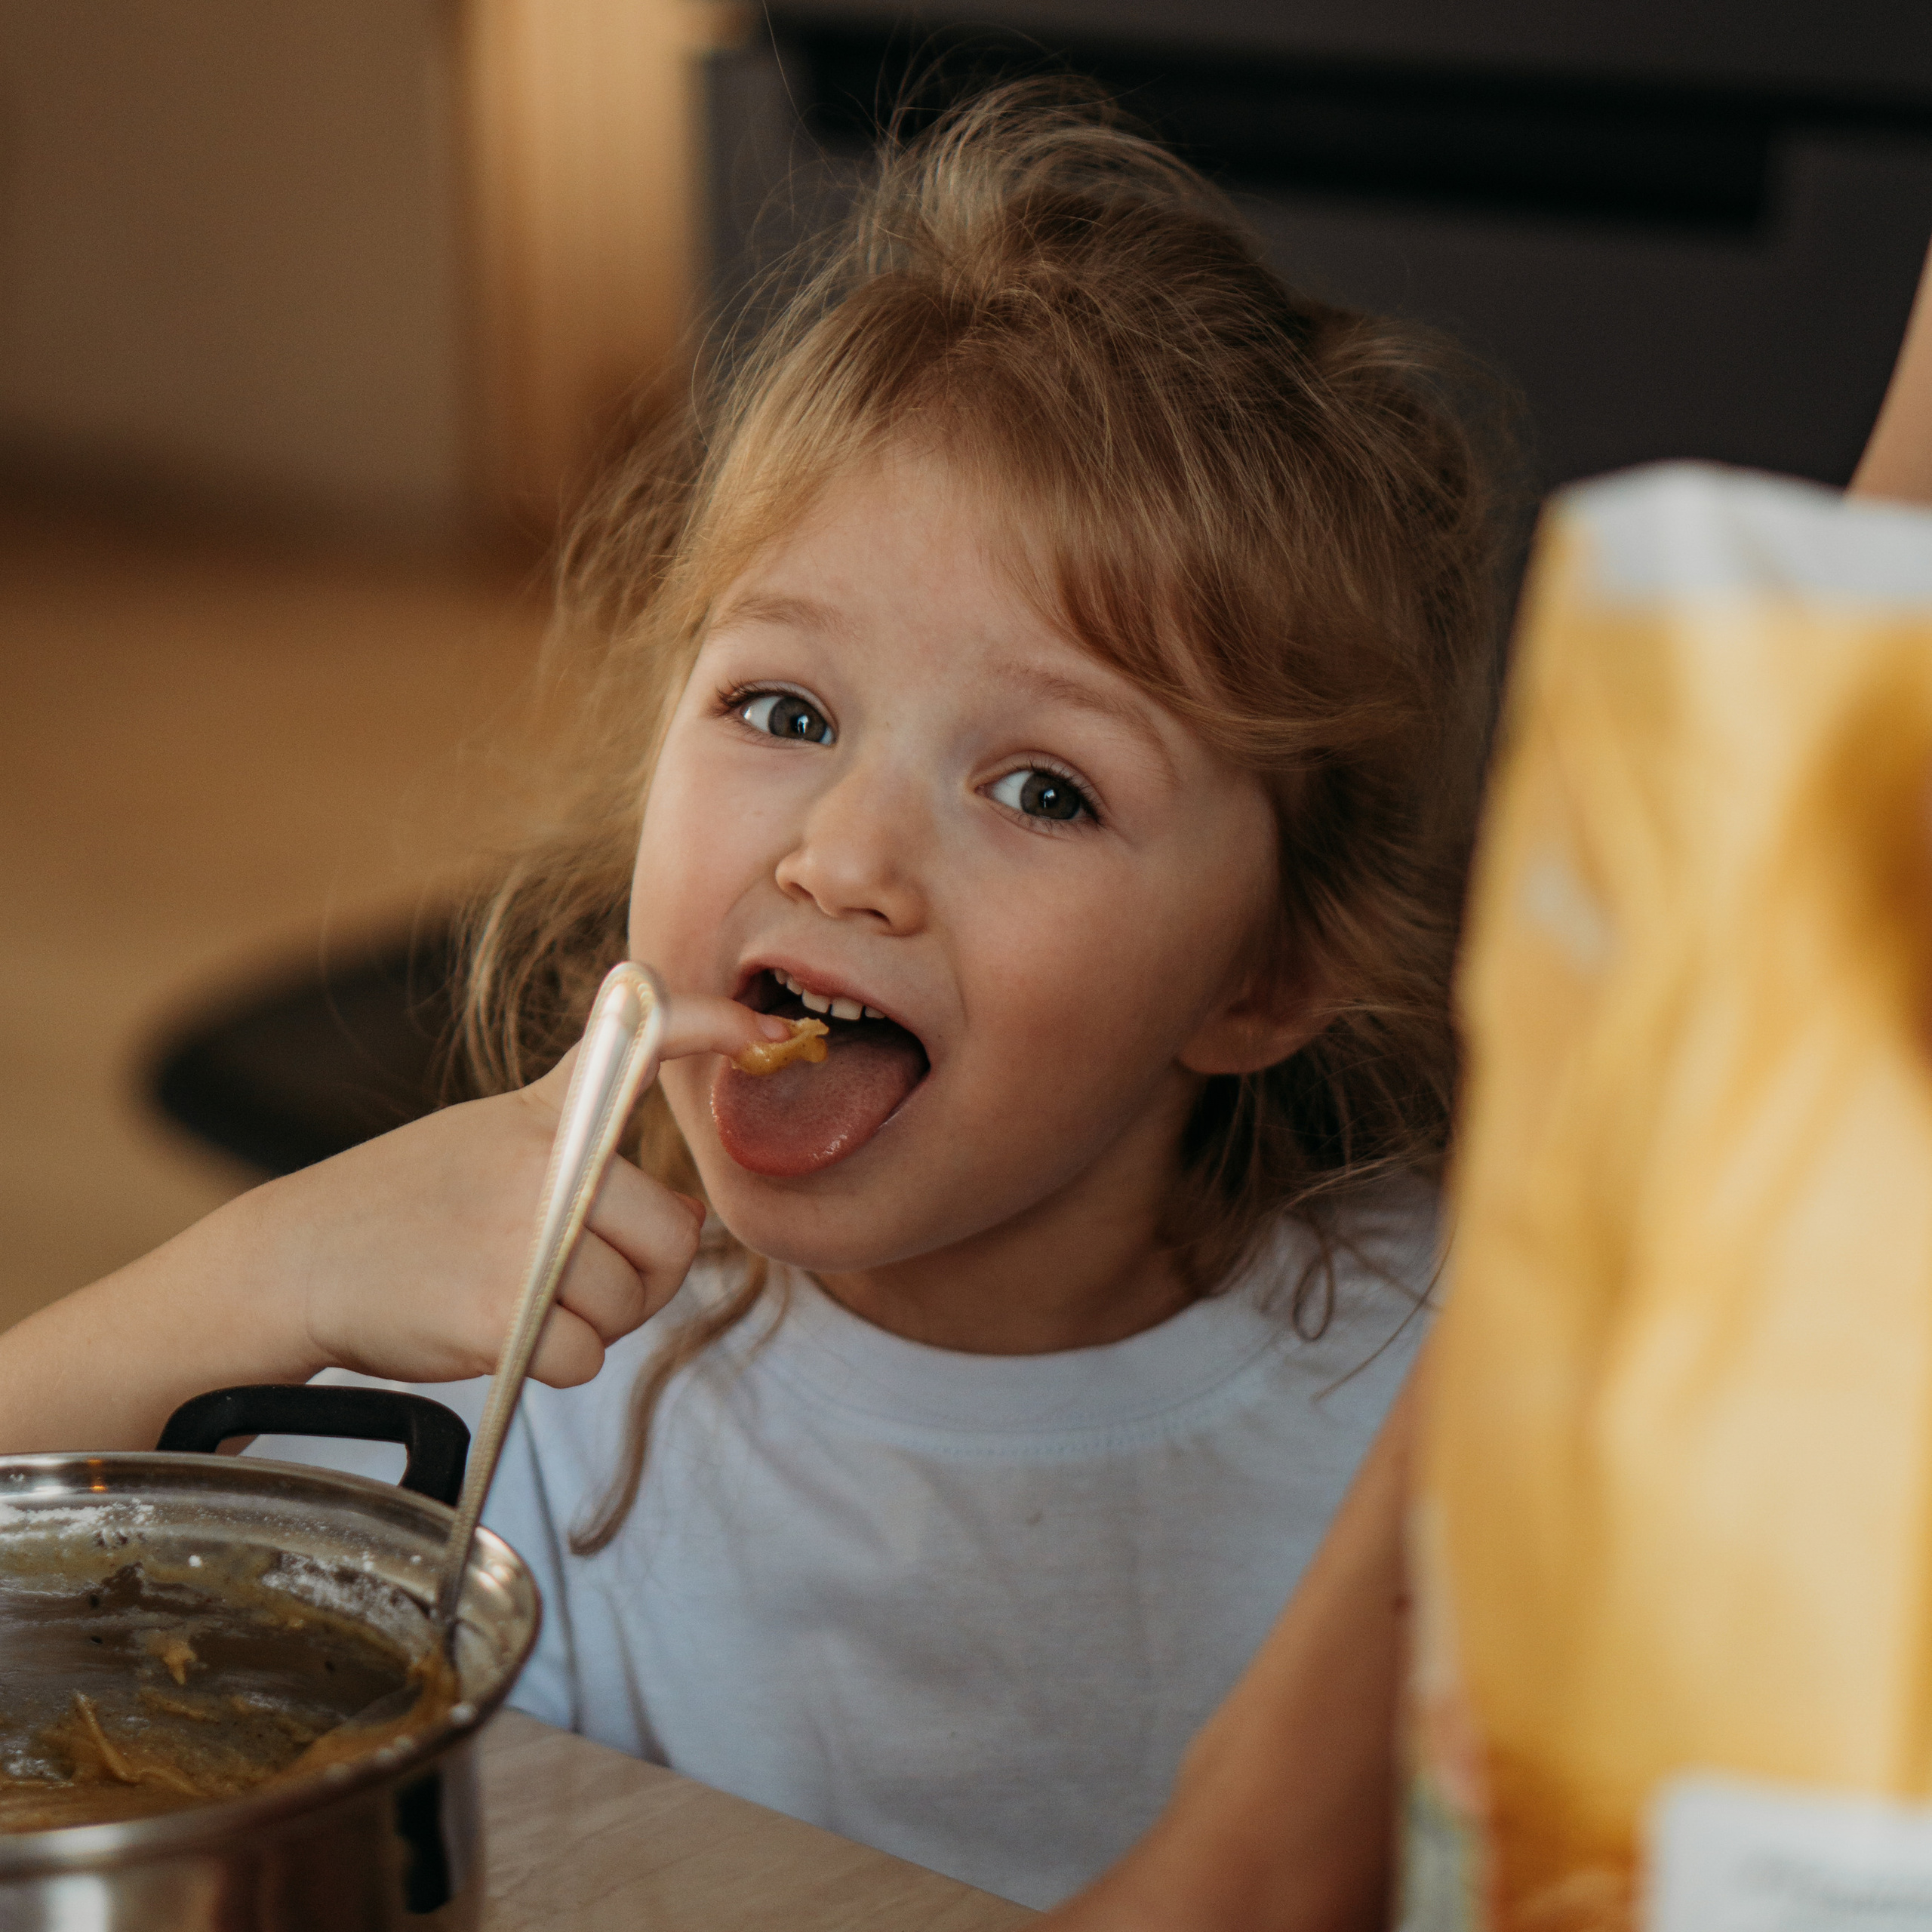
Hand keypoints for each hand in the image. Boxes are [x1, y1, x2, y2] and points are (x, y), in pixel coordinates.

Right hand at [252, 993, 789, 1388]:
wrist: (292, 1261)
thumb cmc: (402, 1208)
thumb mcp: (492, 1138)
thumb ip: (585, 1157)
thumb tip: (689, 1215)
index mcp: (548, 1113)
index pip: (644, 1038)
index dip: (713, 1025)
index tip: (769, 1035)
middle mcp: (546, 1161)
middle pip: (671, 1236)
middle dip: (643, 1277)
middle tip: (576, 1278)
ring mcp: (525, 1233)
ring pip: (630, 1303)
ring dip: (589, 1322)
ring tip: (516, 1295)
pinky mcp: (501, 1309)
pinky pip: (585, 1357)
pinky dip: (553, 1362)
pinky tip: (496, 1330)